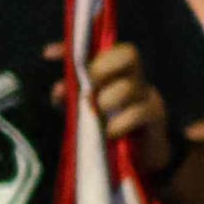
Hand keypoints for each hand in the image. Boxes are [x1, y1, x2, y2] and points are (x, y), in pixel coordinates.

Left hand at [72, 38, 175, 177]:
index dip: (75, 47)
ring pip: (130, 86)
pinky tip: (108, 133)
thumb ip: (70, 96)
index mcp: (116, 71)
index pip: (102, 46)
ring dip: (106, 99)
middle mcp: (135, 77)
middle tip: (86, 88)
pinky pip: (139, 113)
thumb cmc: (108, 127)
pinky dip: (119, 123)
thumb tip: (59, 89)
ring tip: (96, 113)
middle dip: (101, 68)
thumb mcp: (82, 109)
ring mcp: (148, 95)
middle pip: (128, 54)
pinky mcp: (156, 117)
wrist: (138, 157)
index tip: (48, 55)